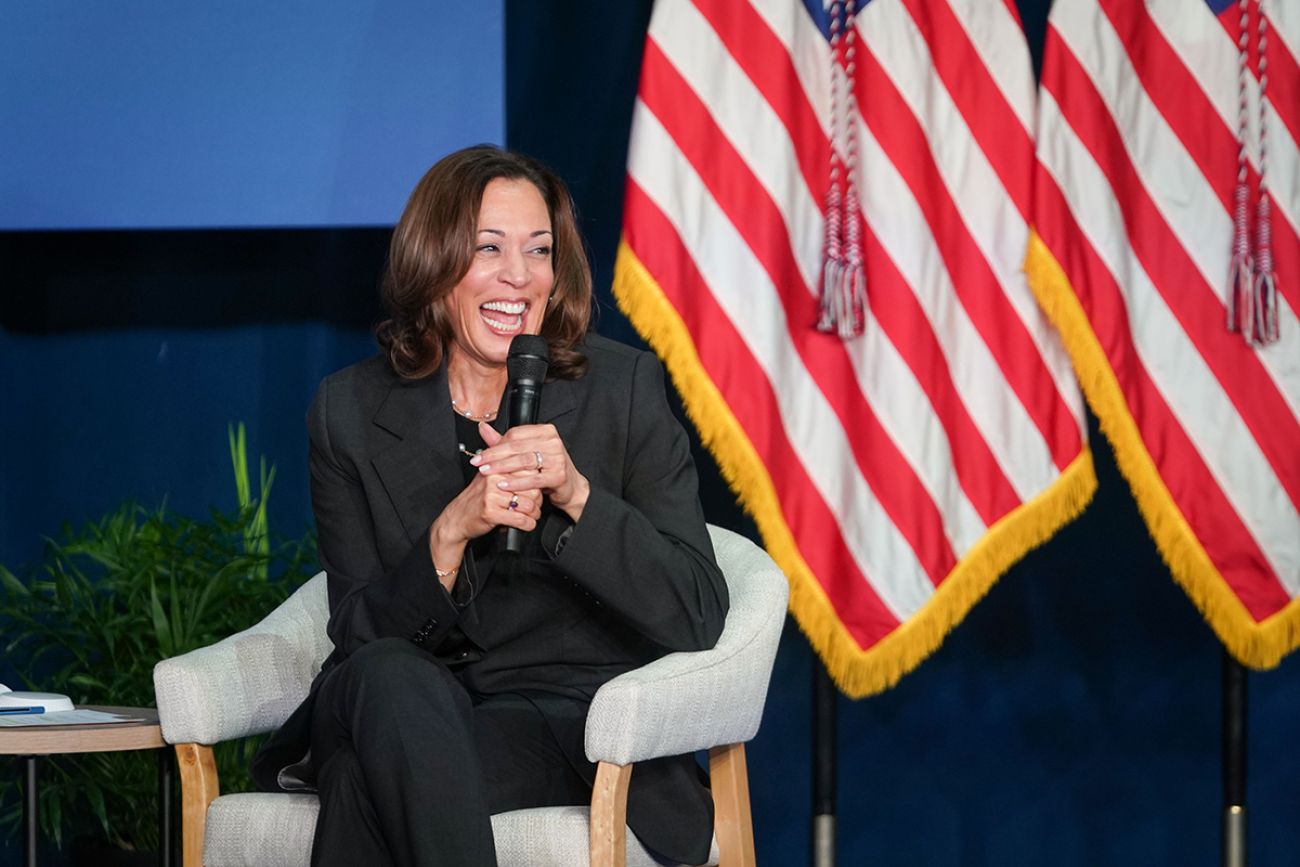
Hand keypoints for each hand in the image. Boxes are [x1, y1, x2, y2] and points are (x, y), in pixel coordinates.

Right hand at [427, 467, 541, 589]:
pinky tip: (525, 524)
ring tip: (530, 516)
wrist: (457, 518)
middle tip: (533, 507)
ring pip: (529, 505)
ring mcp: (492, 496)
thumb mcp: (490, 478)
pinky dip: (528, 525)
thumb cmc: (477, 499)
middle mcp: (494, 479)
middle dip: (537, 502)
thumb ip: (508, 467)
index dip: (536, 484)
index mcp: (496, 468)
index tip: (535, 491)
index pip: (529, 471)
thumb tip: (531, 462)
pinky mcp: (491, 512)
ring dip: (534, 515)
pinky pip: (520, 519)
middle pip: (532, 489)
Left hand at [471, 422, 590, 522]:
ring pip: (523, 461)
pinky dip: (516, 483)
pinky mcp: (559, 475)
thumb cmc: (548, 468)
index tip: (480, 455)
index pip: (515, 434)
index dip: (495, 444)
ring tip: (486, 473)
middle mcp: (553, 441)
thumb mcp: (526, 452)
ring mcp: (558, 458)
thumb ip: (504, 441)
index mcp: (546, 431)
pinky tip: (502, 485)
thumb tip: (482, 427)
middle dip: (494, 456)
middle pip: (517, 447)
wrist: (570, 487)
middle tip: (478, 463)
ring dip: (502, 467)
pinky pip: (533, 479)